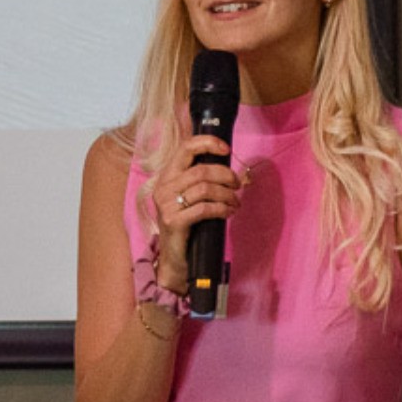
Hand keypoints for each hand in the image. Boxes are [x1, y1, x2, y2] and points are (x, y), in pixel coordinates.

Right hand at [152, 134, 240, 292]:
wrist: (174, 257)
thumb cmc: (188, 224)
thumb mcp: (190, 197)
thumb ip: (202, 180)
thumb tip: (230, 168)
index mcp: (167, 175)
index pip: (185, 147)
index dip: (208, 143)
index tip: (226, 149)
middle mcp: (163, 187)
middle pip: (201, 170)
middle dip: (226, 175)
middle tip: (237, 185)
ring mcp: (166, 204)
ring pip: (205, 188)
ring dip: (227, 194)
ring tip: (235, 202)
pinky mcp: (174, 221)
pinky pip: (205, 208)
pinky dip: (222, 208)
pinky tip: (229, 212)